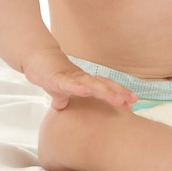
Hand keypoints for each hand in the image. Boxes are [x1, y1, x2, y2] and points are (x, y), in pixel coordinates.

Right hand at [22, 47, 137, 110]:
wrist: (38, 59)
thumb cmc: (54, 75)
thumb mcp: (64, 93)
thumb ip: (68, 102)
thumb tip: (65, 111)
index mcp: (86, 83)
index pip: (107, 88)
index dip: (120, 94)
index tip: (132, 103)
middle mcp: (83, 79)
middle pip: (104, 85)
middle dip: (119, 93)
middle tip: (132, 101)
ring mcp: (71, 77)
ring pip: (91, 84)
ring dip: (105, 91)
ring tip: (117, 98)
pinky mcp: (57, 78)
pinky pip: (68, 83)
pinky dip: (76, 87)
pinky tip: (84, 90)